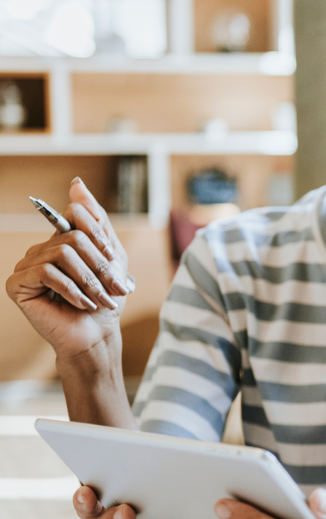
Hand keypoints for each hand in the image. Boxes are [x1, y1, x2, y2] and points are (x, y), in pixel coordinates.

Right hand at [5, 179, 130, 360]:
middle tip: (115, 289)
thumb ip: (96, 220)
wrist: (96, 335)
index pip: (75, 215)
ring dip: (89, 279)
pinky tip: (82, 303)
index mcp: (60, 242)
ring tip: (100, 299)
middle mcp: (40, 250)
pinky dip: (71, 289)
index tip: (112, 258)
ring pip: (62, 253)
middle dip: (99, 265)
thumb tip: (75, 184)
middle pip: (73, 237)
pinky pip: (46, 272)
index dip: (98, 235)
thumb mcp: (111, 257)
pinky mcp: (17, 284)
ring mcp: (26, 266)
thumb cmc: (105, 299)